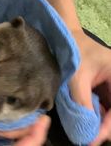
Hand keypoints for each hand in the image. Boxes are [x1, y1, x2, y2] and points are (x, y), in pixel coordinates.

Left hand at [69, 29, 110, 145]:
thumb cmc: (72, 53)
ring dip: (99, 120)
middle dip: (104, 125)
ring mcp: (110, 82)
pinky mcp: (101, 83)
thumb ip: (82, 103)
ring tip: (86, 131)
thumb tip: (86, 130)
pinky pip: (101, 102)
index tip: (92, 140)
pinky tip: (85, 117)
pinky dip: (94, 111)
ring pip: (109, 108)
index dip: (107, 127)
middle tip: (89, 138)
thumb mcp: (77, 78)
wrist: (65, 36)